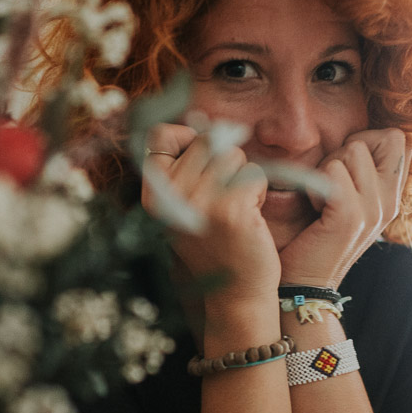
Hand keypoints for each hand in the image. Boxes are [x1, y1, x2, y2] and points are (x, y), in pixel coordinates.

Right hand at [141, 123, 280, 305]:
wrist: (236, 294)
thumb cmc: (215, 244)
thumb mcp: (183, 206)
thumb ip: (182, 166)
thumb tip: (201, 118)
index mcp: (152, 194)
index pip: (160, 134)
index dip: (186, 139)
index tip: (200, 163)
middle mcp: (168, 196)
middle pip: (206, 139)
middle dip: (224, 161)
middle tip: (223, 197)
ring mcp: (198, 202)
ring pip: (233, 154)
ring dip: (244, 177)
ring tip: (236, 209)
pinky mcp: (230, 208)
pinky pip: (254, 173)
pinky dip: (259, 192)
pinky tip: (250, 219)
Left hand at [278, 128, 410, 287]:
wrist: (305, 284)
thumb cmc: (315, 236)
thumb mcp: (346, 202)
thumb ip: (358, 175)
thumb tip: (355, 141)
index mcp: (391, 196)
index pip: (397, 140)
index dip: (367, 141)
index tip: (343, 169)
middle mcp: (390, 201)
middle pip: (385, 137)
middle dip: (349, 148)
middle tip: (330, 183)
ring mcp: (374, 209)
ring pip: (354, 149)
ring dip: (328, 167)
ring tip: (321, 199)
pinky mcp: (351, 217)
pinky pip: (333, 171)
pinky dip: (315, 183)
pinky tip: (314, 208)